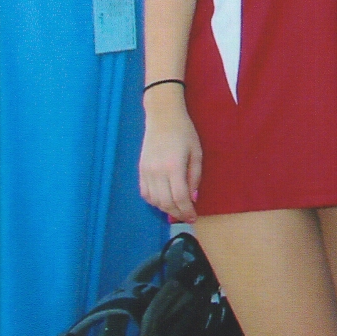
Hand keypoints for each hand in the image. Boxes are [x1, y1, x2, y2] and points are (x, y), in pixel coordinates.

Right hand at [139, 89, 201, 220]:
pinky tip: (163, 201)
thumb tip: (192, 197)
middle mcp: (157, 172)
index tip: (194, 217)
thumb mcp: (197, 152)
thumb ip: (195, 176)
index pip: (179, 197)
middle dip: (177, 213)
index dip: (187, 210)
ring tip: (178, 209)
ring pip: (153, 200)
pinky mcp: (140, 170)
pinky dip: (154, 201)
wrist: (162, 118)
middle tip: (187, 216)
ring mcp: (145, 172)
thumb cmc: (184, 132)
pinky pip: (145, 193)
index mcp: (173, 166)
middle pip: (165, 202)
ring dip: (165, 208)